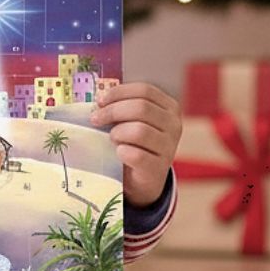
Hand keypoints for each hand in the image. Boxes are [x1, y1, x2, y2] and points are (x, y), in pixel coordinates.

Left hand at [90, 81, 179, 208]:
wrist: (142, 179)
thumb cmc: (134, 142)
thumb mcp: (132, 120)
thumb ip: (122, 106)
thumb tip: (100, 100)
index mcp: (169, 108)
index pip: (145, 90)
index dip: (119, 93)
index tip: (99, 101)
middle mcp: (174, 125)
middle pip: (141, 108)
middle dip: (112, 111)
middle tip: (95, 119)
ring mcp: (169, 148)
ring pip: (140, 131)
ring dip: (118, 133)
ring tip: (111, 138)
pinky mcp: (158, 169)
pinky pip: (136, 155)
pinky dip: (122, 152)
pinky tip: (118, 153)